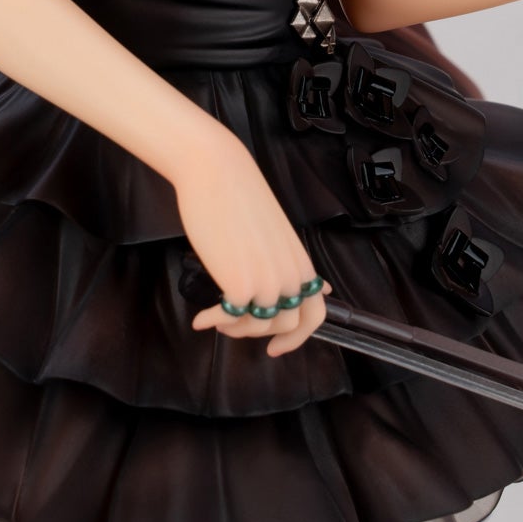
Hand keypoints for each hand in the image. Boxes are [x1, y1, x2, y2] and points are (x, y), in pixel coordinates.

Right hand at [173, 132, 331, 356]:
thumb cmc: (239, 198)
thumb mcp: (277, 235)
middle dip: (259, 335)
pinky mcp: (240, 283)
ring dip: (234, 329)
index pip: (316, 314)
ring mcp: (267, 282)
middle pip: (287, 325)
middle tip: (234, 329)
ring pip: (258, 326)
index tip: (276, 349)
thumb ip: (292, 265)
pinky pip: (230, 318)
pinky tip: (201, 318)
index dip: (299, 338)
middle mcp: (290, 276)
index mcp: (301, 263)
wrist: (217, 172)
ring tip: (215, 319)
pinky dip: (214, 322)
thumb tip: (321, 288)